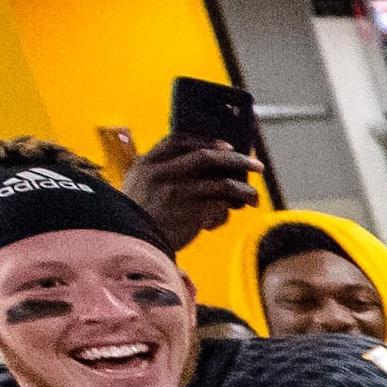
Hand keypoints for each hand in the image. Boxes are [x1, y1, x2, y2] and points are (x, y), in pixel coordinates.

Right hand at [126, 132, 258, 250]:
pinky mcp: (193, 211)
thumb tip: (202, 172)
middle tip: (257, 165)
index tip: (227, 146)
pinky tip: (220, 220)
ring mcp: (179, 190)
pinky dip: (226, 213)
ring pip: (224, 183)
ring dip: (244, 190)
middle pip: (207, 157)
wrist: (130, 245)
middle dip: (237, 159)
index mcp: (147, 164)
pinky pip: (222, 206)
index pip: (178, 141)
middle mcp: (162, 173)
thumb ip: (160, 174)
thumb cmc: (137, 218)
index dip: (205, 141)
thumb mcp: (137, 187)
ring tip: (253, 198)